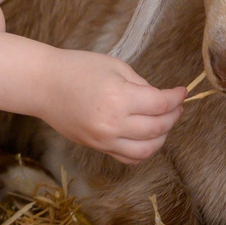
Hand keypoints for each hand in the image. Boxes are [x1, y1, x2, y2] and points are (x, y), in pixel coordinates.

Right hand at [44, 50, 184, 164]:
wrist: (42, 85)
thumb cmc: (76, 68)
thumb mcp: (114, 66)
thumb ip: (140, 84)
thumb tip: (160, 100)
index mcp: (119, 97)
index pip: (160, 104)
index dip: (176, 98)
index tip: (182, 92)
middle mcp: (113, 123)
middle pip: (158, 128)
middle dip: (173, 116)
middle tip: (176, 106)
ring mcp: (104, 139)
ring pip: (147, 149)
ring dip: (162, 137)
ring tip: (163, 123)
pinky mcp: (97, 147)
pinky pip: (129, 158)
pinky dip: (144, 151)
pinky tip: (146, 138)